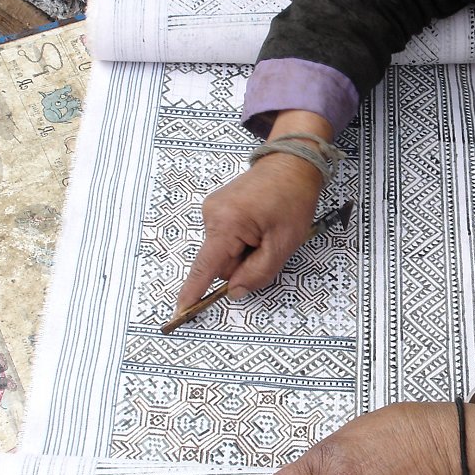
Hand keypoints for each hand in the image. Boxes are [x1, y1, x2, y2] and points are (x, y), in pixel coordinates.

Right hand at [176, 110, 332, 310]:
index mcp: (227, 223)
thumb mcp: (283, 244)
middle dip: (244, 263)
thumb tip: (235, 292)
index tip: (181, 310)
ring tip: (266, 229)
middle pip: (220, 263)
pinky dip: (242, 239)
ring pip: (224, 252)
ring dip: (245, 250)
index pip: (206, 266)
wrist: (292, 164)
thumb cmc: (293, 199)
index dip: (194, 290)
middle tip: (269, 243)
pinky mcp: (217, 208)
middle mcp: (212, 214)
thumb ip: (258, 273)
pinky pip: (226, 238)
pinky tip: (258, 223)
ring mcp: (212, 209)